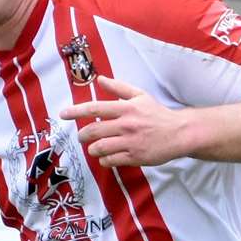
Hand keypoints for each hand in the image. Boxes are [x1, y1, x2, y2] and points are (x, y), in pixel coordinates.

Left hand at [60, 75, 189, 168]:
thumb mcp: (140, 96)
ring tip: (95, 148)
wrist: (178, 133)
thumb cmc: (157, 114)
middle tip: (82, 137)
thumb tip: (100, 79)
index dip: (76, 111)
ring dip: (93, 149)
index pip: (95, 108)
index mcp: (126, 108)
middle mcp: (126, 124)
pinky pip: (111, 161)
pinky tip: (107, 157)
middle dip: (83, 135)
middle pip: (94, 131)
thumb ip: (119, 88)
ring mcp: (130, 142)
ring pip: (100, 148)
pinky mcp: (134, 157)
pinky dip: (104, 160)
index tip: (63, 114)